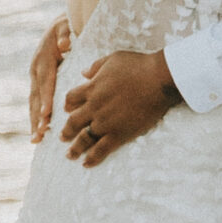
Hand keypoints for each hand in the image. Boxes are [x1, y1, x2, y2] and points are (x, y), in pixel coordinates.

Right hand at [29, 14, 71, 140]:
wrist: (59, 26)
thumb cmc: (66, 27)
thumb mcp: (66, 26)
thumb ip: (65, 34)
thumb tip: (65, 44)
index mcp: (43, 59)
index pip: (45, 81)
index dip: (46, 98)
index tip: (48, 113)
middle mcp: (36, 70)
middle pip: (36, 96)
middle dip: (38, 116)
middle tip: (40, 134)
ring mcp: (35, 78)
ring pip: (33, 102)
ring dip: (34, 121)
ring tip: (36, 139)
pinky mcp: (38, 84)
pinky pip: (36, 103)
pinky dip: (36, 118)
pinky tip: (39, 134)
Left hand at [61, 49, 181, 164]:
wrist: (158, 79)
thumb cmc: (139, 65)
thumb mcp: (113, 59)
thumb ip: (96, 67)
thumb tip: (84, 72)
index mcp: (92, 88)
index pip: (71, 98)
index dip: (68, 105)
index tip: (68, 110)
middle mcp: (94, 107)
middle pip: (73, 121)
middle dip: (66, 131)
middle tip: (63, 137)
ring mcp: (105, 122)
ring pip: (84, 138)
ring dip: (75, 148)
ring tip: (70, 155)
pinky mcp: (119, 133)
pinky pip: (101, 149)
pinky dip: (92, 158)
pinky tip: (86, 163)